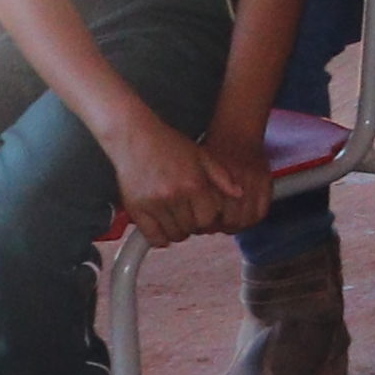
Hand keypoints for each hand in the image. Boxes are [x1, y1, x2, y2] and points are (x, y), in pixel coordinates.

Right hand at [92, 101, 231, 236]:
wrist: (135, 137)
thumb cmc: (170, 145)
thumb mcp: (202, 155)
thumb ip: (221, 176)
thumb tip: (240, 194)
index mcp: (193, 183)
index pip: (208, 218)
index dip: (208, 217)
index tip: (204, 212)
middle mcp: (174, 196)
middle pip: (191, 229)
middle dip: (194, 224)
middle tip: (189, 215)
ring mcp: (153, 204)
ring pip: (173, 235)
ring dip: (178, 231)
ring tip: (177, 218)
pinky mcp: (136, 209)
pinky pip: (153, 237)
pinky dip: (159, 238)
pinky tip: (163, 227)